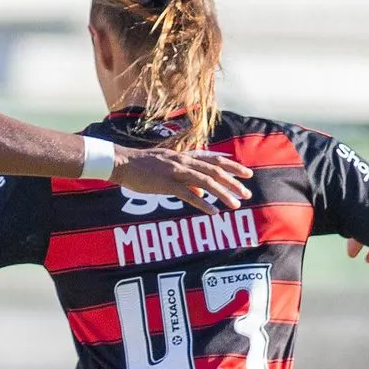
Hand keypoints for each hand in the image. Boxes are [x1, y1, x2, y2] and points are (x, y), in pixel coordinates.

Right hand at [110, 148, 252, 212]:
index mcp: (184, 157)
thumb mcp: (167, 169)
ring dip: (223, 193)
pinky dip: (203, 203)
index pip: (213, 160)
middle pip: (214, 171)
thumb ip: (186, 180)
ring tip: (235, 204)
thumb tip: (202, 194)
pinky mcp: (166, 184)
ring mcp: (175, 172)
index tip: (246, 173)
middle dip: (233, 181)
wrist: (121, 163)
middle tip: (247, 193)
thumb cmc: (142, 166)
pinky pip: (188, 195)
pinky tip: (214, 212)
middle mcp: (183, 162)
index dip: (231, 166)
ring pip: (206, 182)